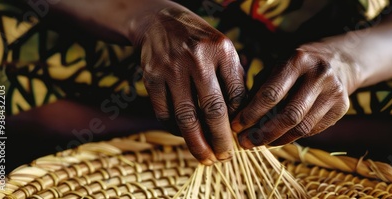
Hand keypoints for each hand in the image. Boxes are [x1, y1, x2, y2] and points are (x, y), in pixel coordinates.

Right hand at [130, 6, 244, 163]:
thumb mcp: (222, 49)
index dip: (239, 121)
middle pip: (212, 110)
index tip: (239, 138)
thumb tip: (240, 118)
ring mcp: (171, 68)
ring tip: (206, 158)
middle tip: (224, 157)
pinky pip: (164, 113)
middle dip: (220, 140)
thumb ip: (233, 78)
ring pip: (186, 117)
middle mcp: (197, 58)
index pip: (236, 95)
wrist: (158, 21)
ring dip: (197, 143)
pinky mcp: (151, 77)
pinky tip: (184, 136)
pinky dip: (175, 130)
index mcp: (221, 50)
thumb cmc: (198, 41)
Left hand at [231, 44, 358, 147]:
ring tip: (258, 143)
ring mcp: (334, 91)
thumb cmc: (296, 64)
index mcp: (297, 59)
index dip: (251, 113)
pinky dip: (293, 137)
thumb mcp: (276, 65)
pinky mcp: (343, 106)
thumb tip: (238, 118)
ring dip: (276, 140)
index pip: (271, 93)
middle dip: (263, 132)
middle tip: (244, 142)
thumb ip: (258, 88)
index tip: (236, 126)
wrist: (338, 58)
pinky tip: (278, 138)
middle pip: (289, 115)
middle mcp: (319, 74)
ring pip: (302, 127)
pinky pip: (313, 130)